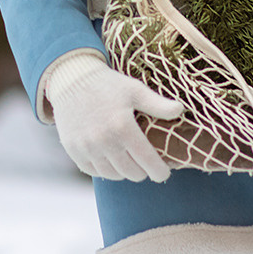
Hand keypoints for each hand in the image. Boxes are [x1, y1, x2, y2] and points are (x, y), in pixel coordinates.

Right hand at [43, 52, 184, 181]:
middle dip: (142, 172)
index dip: (159, 171)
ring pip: (113, 175)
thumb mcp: (135, 90)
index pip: (147, 161)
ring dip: (124, 173)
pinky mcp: (73, 150)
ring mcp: (87, 147)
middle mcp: (104, 140)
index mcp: (123, 126)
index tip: (164, 173)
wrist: (71, 79)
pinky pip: (93, 171)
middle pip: (131, 172)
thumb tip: (181, 110)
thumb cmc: (108, 84)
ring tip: (130, 164)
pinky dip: (104, 170)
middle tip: (146, 166)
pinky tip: (111, 162)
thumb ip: (158, 104)